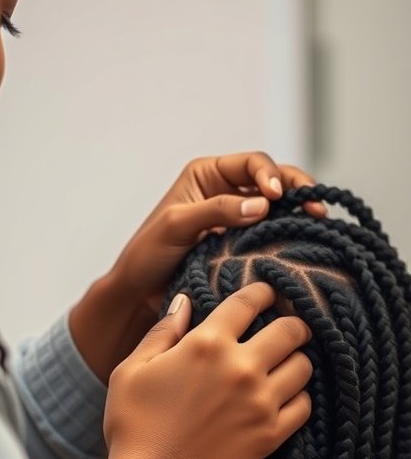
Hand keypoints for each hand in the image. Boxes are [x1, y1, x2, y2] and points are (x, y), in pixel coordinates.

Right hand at [104, 282, 311, 458]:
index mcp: (207, 344)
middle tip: (286, 330)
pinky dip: (298, 398)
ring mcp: (260, 402)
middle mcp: (241, 367)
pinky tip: (283, 398)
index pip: (250, 301)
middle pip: (291, 330)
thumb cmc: (133, 424)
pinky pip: (304, 405)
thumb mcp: (132, 369)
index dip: (262, 292)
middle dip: (291, 324)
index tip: (266, 294)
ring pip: (303, 366)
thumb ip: (162, 332)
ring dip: (296, 361)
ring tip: (284, 365)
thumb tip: (185, 302)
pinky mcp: (270, 434)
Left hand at [110, 153, 325, 316]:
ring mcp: (238, 219)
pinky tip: (305, 244)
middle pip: (274, 180)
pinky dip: (290, 236)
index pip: (252, 164)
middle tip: (317, 208)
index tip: (277, 197)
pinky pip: (273, 235)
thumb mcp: (177, 226)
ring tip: (320, 223)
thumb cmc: (148, 255)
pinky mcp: (244, 245)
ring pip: (279, 208)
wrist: (139, 295)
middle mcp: (227, 191)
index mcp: (207, 175)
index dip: (270, 175)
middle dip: (298, 190)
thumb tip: (263, 205)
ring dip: (300, 213)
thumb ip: (217, 211)